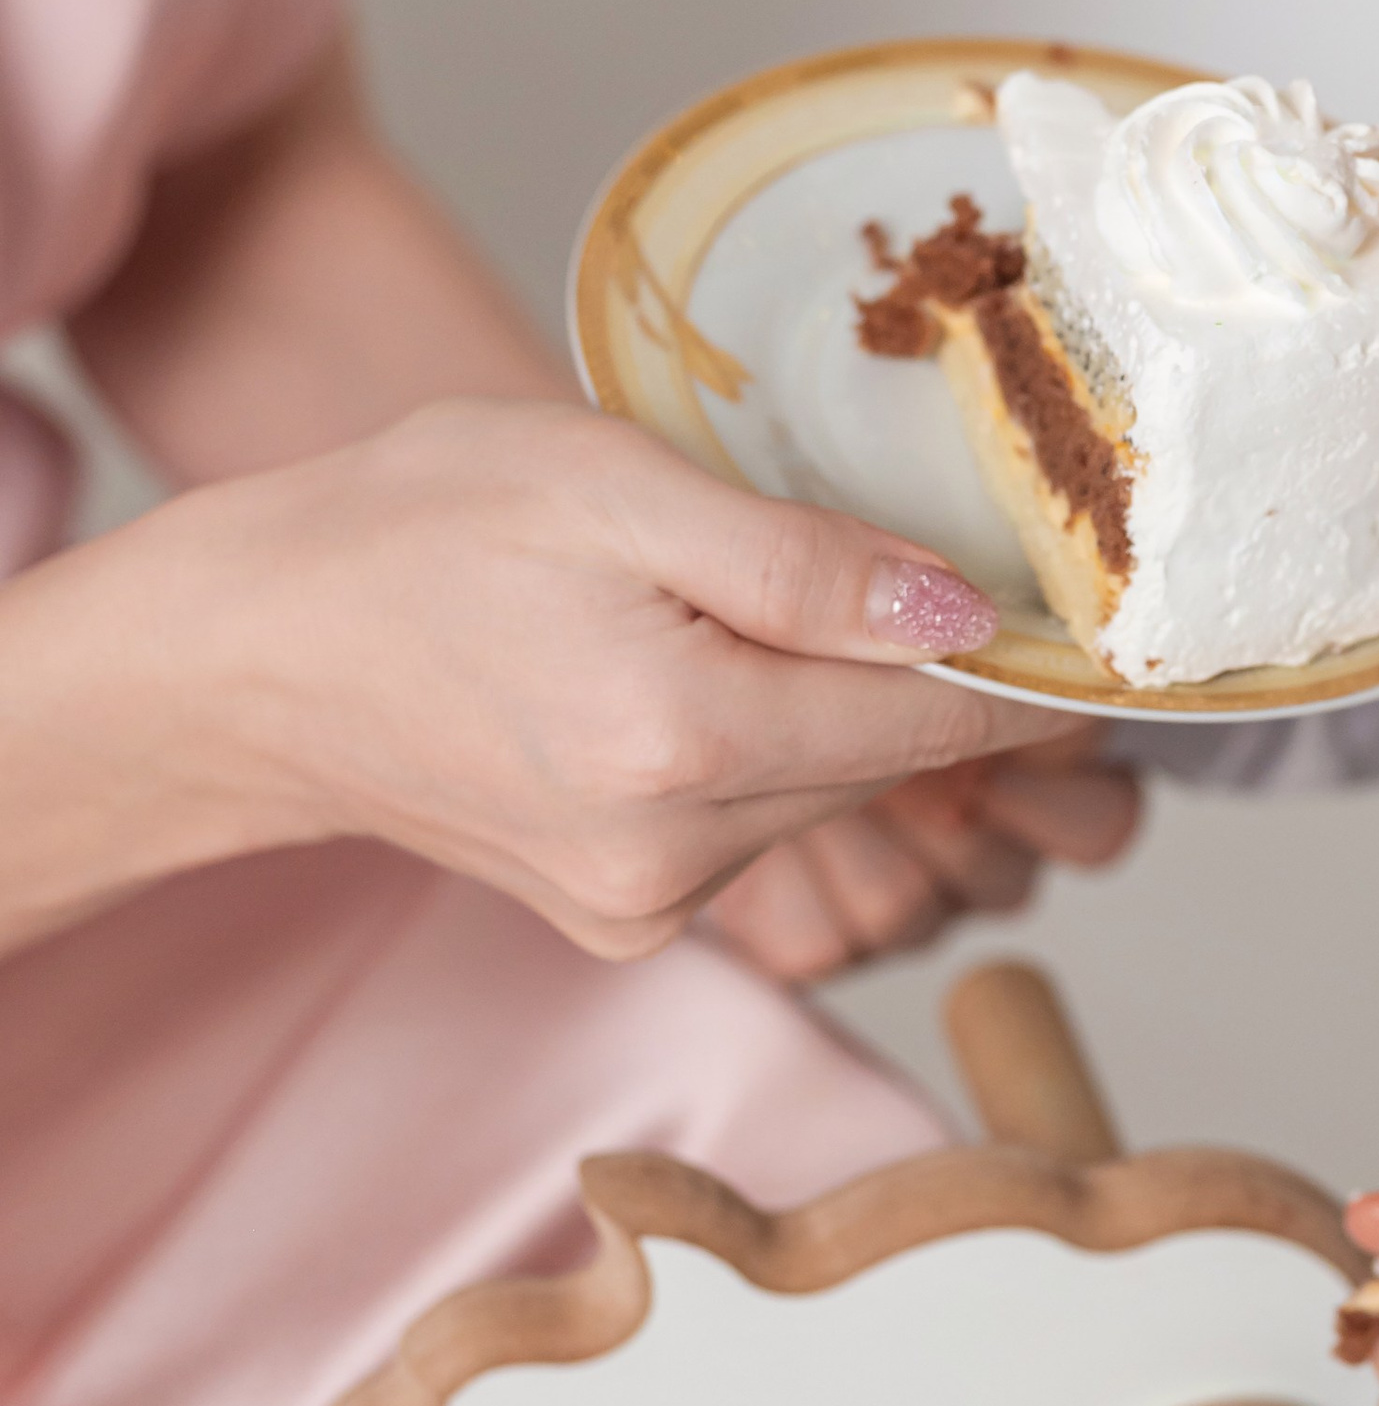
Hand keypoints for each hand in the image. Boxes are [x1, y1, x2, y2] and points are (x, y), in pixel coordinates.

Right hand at [106, 397, 1091, 961]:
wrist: (250, 652)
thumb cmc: (414, 530)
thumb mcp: (615, 482)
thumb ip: (802, 561)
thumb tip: (968, 615)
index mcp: (681, 742)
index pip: (939, 723)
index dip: (1030, 668)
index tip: (1099, 622)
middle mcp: (671, 861)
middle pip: (887, 766)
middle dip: (922, 676)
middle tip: (930, 566)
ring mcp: (642, 912)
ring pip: (824, 798)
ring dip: (833, 711)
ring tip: (750, 606)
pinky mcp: (620, 923)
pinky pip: (752, 826)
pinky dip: (760, 753)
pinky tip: (689, 678)